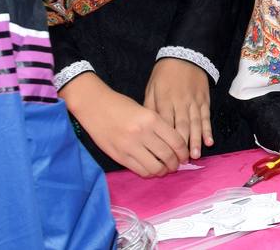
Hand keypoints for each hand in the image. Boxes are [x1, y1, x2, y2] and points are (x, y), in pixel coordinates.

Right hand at [65, 78, 188, 177]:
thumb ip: (159, 125)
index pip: (176, 141)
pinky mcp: (119, 156)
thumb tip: (175, 144)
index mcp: (152, 120)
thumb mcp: (145, 110)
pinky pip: (139, 170)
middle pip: (167, 155)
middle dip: (176, 163)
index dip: (184, 152)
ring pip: (154, 167)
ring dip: (163, 170)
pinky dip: (149, 172)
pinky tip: (151, 169)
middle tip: (178, 164)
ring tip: (165, 169)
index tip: (185, 156)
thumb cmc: (121, 106)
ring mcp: (129, 146)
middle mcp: (142, 134)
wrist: (94, 106)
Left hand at [144, 57, 212, 158]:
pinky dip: (208, 129)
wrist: (186, 56)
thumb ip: (150, 106)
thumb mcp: (151, 88)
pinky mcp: (204, 100)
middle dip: (182, 145)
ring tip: (195, 155)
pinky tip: (209, 141)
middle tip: (181, 162)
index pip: (165, 125)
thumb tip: (149, 127)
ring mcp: (194, 102)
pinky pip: (206, 117)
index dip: (164, 141)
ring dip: (196, 140)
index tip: (164, 155)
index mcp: (164, 101)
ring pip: (195, 124)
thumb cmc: (164, 74)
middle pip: (181, 127)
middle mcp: (180, 103)